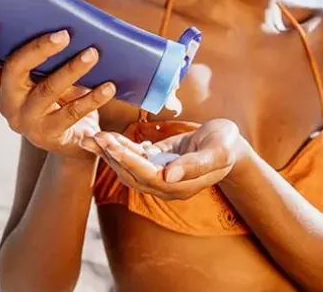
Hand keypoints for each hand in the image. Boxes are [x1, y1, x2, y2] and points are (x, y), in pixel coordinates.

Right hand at [0, 25, 115, 160]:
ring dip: (72, 69)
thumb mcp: (50, 78)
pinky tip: (109, 86)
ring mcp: (27, 121)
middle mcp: (9, 102)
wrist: (75, 144)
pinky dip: (93, 98)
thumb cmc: (62, 98)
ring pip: (47, 90)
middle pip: (14, 71)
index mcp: (3, 85)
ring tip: (93, 53)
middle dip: (38, 49)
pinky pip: (72, 113)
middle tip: (64, 35)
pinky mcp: (50, 135)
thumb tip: (73, 26)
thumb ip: (50, 59)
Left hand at [80, 119, 248, 199]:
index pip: (146, 176)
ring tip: (91, 137)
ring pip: (129, 167)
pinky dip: (119, 147)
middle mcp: (166, 185)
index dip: (128, 161)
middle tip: (94, 138)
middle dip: (112, 156)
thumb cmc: (227, 146)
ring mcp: (160, 175)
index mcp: (179, 186)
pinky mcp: (157, 162)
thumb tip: (169, 176)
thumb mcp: (217, 152)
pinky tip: (105, 136)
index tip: (112, 146)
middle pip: (132, 174)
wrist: (231, 144)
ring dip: (110, 153)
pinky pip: (135, 157)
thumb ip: (195, 164)